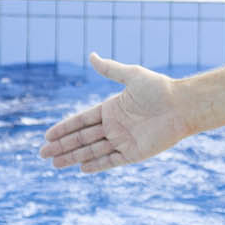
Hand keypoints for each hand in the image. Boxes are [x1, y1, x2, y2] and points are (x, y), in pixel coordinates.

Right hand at [39, 53, 190, 172]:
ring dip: (74, 157)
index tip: (47, 135)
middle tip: (42, 154)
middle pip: (82, 138)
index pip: (81, 120)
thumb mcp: (132, 76)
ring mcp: (123, 140)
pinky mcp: (134, 153)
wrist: (182, 106)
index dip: (64, 128)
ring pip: (92, 151)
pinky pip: (111, 161)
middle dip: (62, 146)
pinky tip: (81, 168)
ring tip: (54, 164)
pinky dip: (96, 165)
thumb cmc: (160, 88)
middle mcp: (115, 126)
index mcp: (111, 108)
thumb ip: (110, 70)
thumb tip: (91, 55)